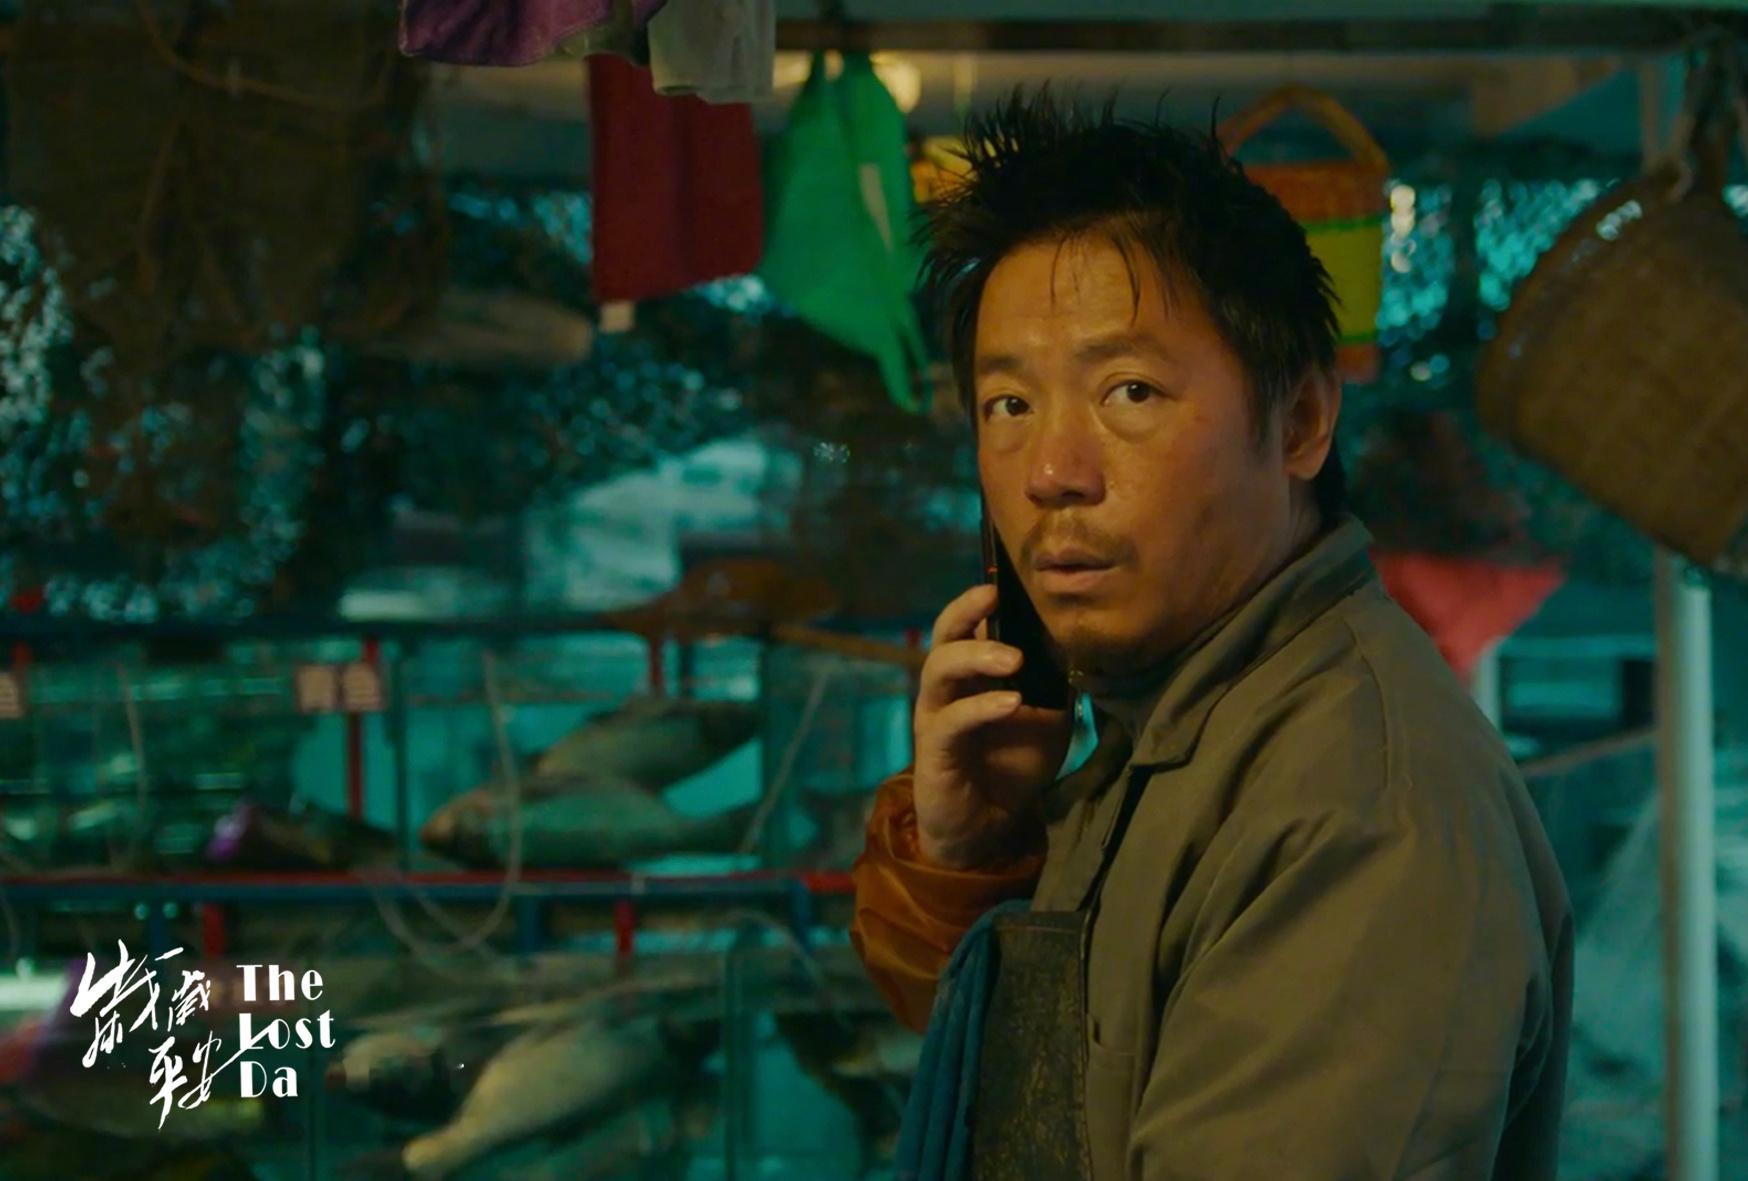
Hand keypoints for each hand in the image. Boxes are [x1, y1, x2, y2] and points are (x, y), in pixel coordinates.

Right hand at [911, 584, 1073, 868]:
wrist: (989, 826)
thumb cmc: (1014, 765)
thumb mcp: (1048, 718)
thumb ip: (1056, 683)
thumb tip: (1081, 643)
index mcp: (971, 674)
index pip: (968, 623)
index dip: (980, 598)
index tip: (1006, 579)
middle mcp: (947, 688)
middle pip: (943, 634)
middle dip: (966, 610)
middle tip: (994, 596)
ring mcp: (935, 716)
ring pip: (939, 669)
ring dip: (976, 656)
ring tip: (1014, 659)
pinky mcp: (934, 750)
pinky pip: (951, 720)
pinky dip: (982, 707)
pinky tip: (1011, 703)